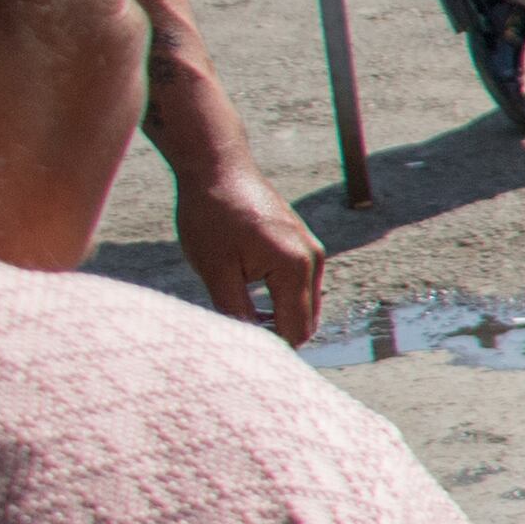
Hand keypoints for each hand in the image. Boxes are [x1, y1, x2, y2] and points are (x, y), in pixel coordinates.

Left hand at [172, 156, 323, 340]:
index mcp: (294, 268)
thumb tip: (248, 344)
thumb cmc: (212, 215)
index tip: (243, 355)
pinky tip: (253, 296)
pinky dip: (283, 298)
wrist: (218, 168)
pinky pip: (302, 284)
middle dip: (280, 335)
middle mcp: (313, 260)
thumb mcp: (215, 270)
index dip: (272, 348)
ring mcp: (312, 249)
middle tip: (241, 342)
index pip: (295, 328)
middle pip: (307, 320)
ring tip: (244, 318)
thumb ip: (236, 311)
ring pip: (307, 303)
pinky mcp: (304, 243)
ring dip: (281, 317)